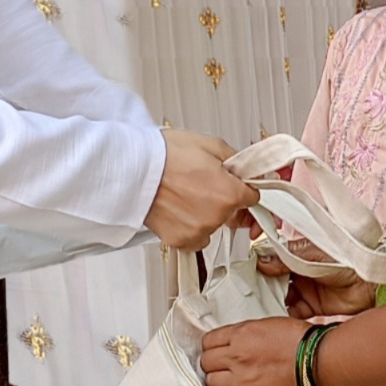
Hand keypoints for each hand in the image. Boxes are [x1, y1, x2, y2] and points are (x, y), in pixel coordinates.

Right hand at [145, 130, 256, 250]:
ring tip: (184, 194)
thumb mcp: (210, 144)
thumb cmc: (166, 155)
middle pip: (232, 212)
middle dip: (222, 199)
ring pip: (213, 225)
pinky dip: (190, 227)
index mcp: (230, 193)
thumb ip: (236, 160)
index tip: (231, 183)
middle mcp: (217, 216)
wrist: (133, 170)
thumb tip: (247, 170)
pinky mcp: (180, 241)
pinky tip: (178, 209)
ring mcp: (198, 231)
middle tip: (200, 184)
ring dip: (205, 214)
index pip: (252, 197)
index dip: (241, 187)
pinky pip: (195, 238)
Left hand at [201, 317, 307, 385]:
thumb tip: (239, 340)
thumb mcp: (270, 324)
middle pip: (206, 362)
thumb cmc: (303, 341)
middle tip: (220, 364)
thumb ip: (248, 333)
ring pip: (211, 383)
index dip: (211, 345)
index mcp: (242, 334)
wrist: (318, 362)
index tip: (215, 348)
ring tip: (227, 379)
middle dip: (212, 362)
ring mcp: (243, 381)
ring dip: (218, 381)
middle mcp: (238, 357)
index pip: (208, 340)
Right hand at [252, 232, 376, 316]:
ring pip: (278, 296)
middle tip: (242, 293)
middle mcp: (297, 271)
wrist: (372, 282)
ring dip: (268, 301)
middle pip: (271, 280)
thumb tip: (260, 261)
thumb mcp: (312, 255)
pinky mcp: (311, 307)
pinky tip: (270, 320)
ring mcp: (303, 289)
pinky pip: (291, 312)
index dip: (257, 265)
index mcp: (297, 253)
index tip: (241, 271)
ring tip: (252, 307)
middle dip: (259, 286)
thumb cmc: (346, 259)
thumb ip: (286, 259)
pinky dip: (281, 316)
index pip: (271, 259)